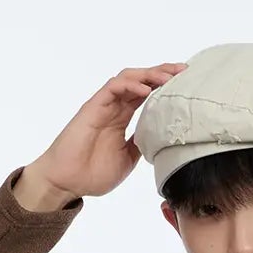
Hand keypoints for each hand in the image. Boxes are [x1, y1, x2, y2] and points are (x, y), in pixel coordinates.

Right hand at [27, 64, 188, 203]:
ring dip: (150, 74)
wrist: (66, 182)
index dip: (165, 87)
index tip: (186, 84)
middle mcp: (114, 107)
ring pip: (129, 78)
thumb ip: (141, 145)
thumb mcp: (127, 161)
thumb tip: (160, 137)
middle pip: (141, 80)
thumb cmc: (92, 174)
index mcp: (122, 118)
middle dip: (163, 73)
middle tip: (184, 71)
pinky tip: (145, 89)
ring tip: (169, 77)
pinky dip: (130, 84)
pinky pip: (113, 87)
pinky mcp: (93, 106)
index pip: (147, 94)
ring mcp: (103, 105)